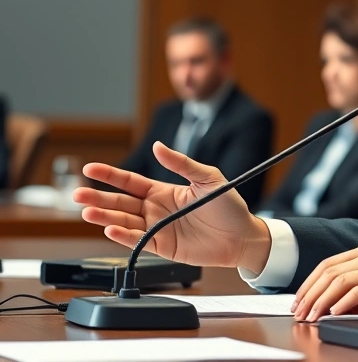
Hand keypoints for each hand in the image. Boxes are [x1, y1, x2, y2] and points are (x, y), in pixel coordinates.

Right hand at [73, 141, 270, 271]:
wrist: (243, 235)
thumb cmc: (229, 206)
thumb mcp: (208, 178)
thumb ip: (182, 164)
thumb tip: (158, 147)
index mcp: (163, 191)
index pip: (130, 182)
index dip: (110, 175)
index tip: (89, 169)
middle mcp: (156, 210)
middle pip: (120, 203)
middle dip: (97, 197)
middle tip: (77, 194)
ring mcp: (157, 229)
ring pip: (123, 222)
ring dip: (104, 217)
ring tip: (86, 212)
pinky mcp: (162, 247)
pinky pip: (138, 241)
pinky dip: (123, 236)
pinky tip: (110, 229)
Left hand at [291, 243, 357, 321]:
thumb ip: (356, 289)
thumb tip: (331, 305)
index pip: (327, 264)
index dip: (308, 283)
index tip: (298, 301)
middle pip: (328, 272)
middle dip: (309, 294)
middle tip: (299, 313)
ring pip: (338, 282)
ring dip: (320, 302)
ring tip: (312, 317)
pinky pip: (356, 292)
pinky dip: (341, 304)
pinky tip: (333, 314)